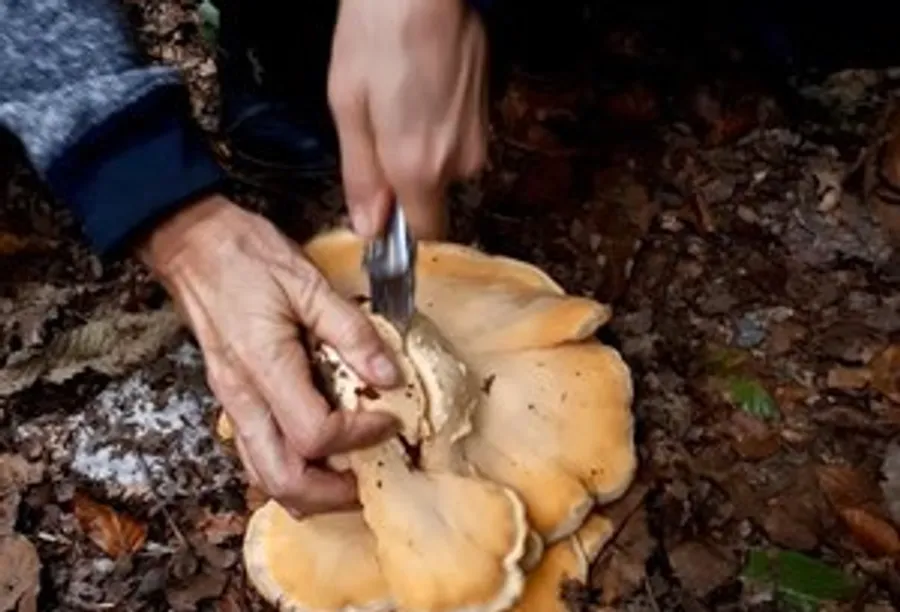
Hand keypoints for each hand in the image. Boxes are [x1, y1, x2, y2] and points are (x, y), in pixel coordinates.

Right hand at [137, 195, 400, 516]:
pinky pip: (256, 454)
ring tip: (347, 477)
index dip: (360, 436)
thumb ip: (351, 331)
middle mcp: (242, 397)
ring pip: (263, 476)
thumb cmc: (243, 256)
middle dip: (331, 494)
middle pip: (281, 480)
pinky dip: (290, 468)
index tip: (389, 419)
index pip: (314, 434)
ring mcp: (232, 402)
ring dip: (308, 491)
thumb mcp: (307, 283)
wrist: (191, 244)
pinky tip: (317, 453)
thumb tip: (388, 373)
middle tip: (370, 480)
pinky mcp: (232, 398)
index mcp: (263, 367)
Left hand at [327, 0, 488, 239]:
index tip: (382, 212)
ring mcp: (479, 133)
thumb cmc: (376, 37)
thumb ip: (361, 177)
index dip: (401, 229)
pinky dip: (439, 121)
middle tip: (378, 129)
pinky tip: (422, 84)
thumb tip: (369, 228)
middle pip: (431, 194)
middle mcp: (459, 161)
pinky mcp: (488, 108)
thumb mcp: (349, 108)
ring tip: (399, 98)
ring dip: (422, 145)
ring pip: (445, 162)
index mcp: (418, 168)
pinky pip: (458, 134)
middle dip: (404, 175)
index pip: (424, 234)